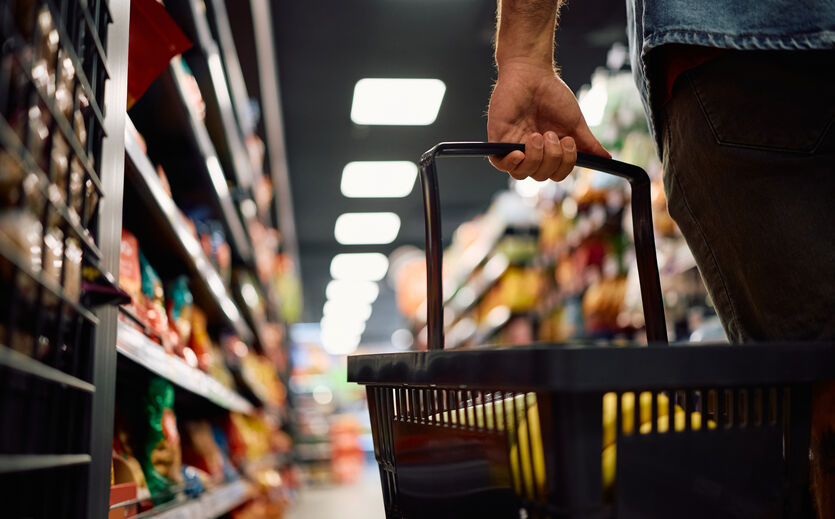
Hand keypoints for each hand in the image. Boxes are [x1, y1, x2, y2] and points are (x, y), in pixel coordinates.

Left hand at [487, 61, 609, 181]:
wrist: (531, 73)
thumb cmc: (553, 94)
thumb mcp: (575, 121)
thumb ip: (588, 143)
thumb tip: (607, 159)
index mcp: (549, 151)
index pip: (556, 173)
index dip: (564, 165)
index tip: (569, 142)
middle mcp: (532, 153)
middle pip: (540, 176)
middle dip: (552, 158)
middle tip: (552, 134)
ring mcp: (514, 147)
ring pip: (521, 174)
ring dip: (535, 159)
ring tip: (537, 136)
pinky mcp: (498, 140)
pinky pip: (500, 164)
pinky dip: (510, 163)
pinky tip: (519, 152)